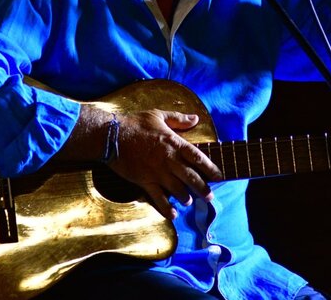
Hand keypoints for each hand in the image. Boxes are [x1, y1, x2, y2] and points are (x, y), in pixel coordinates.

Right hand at [108, 110, 222, 219]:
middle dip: (202, 188)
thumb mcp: (158, 115)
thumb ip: (178, 118)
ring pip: (177, 189)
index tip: (219, 176)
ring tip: (190, 202)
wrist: (111, 136)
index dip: (210, 168)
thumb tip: (195, 119)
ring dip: (186, 198)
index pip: (197, 157)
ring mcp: (157, 172)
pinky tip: (173, 214)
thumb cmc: (135, 123)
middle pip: (191, 177)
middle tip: (210, 197)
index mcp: (173, 143)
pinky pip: (158, 198)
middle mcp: (168, 160)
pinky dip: (166, 208)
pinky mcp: (144, 181)